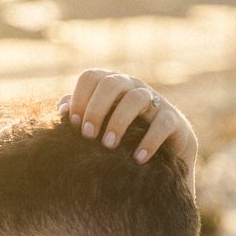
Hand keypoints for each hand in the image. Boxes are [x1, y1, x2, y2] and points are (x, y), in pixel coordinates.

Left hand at [59, 69, 197, 182]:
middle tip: (88, 135)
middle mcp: (133, 88)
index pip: (91, 77)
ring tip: (109, 146)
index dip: (79, 97)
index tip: (73, 124)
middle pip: (112, 83)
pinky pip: (163, 123)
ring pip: (137, 98)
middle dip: (97, 108)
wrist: (164, 159)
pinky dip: (149, 140)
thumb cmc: (124, 141)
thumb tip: (61, 109)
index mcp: (112, 87)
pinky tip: (137, 159)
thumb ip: (81, 115)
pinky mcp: (173, 120)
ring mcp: (155, 102)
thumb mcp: (101, 129)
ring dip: (119, 121)